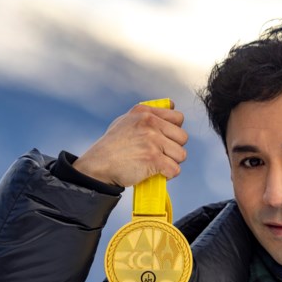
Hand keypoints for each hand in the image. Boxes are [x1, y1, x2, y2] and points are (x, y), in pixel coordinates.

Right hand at [72, 101, 187, 187]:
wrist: (98, 165)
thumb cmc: (111, 146)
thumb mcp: (125, 121)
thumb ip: (147, 115)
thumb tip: (170, 107)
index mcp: (144, 112)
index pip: (178, 117)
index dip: (174, 131)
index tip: (165, 139)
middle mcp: (150, 123)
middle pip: (182, 137)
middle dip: (174, 148)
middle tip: (161, 154)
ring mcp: (152, 141)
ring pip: (181, 154)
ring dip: (172, 162)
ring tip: (158, 164)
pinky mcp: (153, 159)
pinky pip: (175, 169)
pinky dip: (168, 174)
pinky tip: (157, 173)